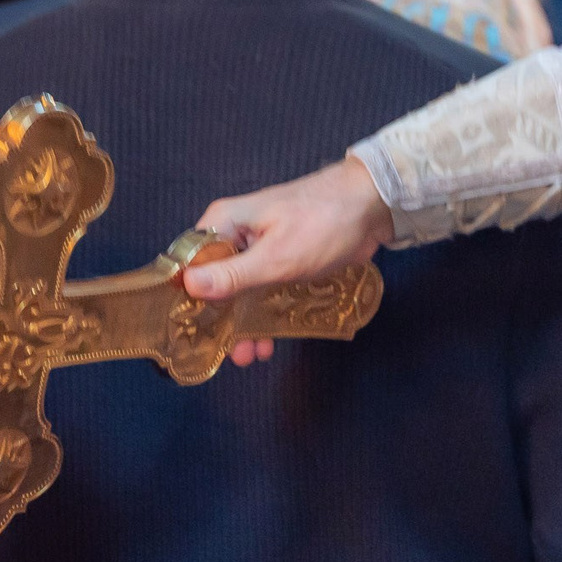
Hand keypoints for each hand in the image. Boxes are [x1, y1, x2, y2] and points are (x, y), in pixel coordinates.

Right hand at [185, 157, 395, 365]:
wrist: (373, 205)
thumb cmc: (324, 222)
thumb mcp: (276, 257)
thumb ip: (232, 275)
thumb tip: (187, 285)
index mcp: (225, 222)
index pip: (190, 262)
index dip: (188, 297)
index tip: (191, 331)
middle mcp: (237, 232)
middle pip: (214, 281)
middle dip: (221, 320)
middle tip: (228, 353)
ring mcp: (260, 244)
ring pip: (241, 289)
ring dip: (244, 322)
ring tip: (250, 355)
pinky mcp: (282, 256)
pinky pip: (264, 288)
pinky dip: (265, 312)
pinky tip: (270, 338)